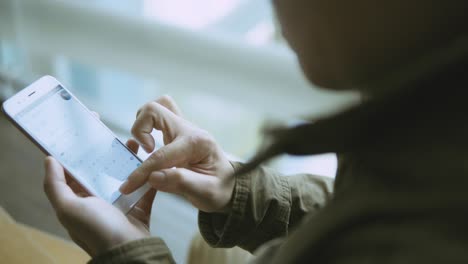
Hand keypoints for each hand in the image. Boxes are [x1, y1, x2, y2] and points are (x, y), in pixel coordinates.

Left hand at [43, 140, 156, 256]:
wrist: (130, 250)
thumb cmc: (97, 231)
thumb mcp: (68, 208)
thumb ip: (55, 185)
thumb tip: (48, 160)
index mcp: (78, 200)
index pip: (74, 172)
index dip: (77, 154)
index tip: (83, 134)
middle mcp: (97, 201)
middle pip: (100, 171)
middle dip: (106, 153)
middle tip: (111, 135)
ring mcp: (119, 203)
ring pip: (123, 175)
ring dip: (128, 160)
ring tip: (134, 144)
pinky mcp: (138, 205)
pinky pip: (143, 186)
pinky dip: (148, 174)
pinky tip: (150, 160)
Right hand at [119, 96, 234, 212]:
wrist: (229, 186)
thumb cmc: (220, 190)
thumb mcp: (206, 193)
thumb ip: (180, 183)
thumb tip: (152, 176)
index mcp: (198, 143)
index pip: (161, 155)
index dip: (142, 172)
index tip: (128, 186)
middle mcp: (189, 130)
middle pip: (155, 109)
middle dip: (140, 130)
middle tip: (145, 153)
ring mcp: (182, 128)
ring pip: (156, 107)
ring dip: (143, 125)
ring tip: (146, 149)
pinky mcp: (176, 132)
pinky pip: (158, 117)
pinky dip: (146, 127)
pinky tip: (148, 147)